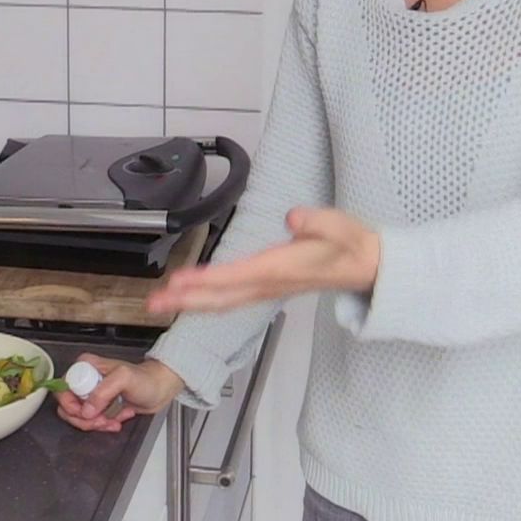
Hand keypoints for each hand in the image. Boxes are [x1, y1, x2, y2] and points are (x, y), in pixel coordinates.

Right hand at [53, 354, 184, 432]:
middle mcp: (84, 380)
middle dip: (84, 419)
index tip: (86, 412)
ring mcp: (90, 395)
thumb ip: (103, 392)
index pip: (62, 387)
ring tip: (112, 421)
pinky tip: (117, 420)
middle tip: (101, 420)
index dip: (70, 404)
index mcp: (85, 366)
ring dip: (95, 424)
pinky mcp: (98, 407)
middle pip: (67, 406)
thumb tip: (86, 410)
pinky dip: (103, 425)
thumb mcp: (124, 378)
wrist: (160, 389)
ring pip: (78, 417)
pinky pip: (90, 422)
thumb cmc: (145, 379)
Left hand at [145, 207, 380, 314]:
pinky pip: (232, 299)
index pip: (236, 277)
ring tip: (162, 302)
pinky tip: (192, 298)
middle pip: (221, 298)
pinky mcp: (268, 288)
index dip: (206, 280)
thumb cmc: (350, 245)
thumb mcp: (340, 226)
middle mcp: (269, 285)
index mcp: (281, 269)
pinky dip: (208, 300)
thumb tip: (294, 217)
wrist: (365, 266)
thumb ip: (317, 221)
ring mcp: (268, 290)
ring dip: (191, 303)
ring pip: (224, 302)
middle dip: (186, 301)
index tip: (180, 281)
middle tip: (155, 302)